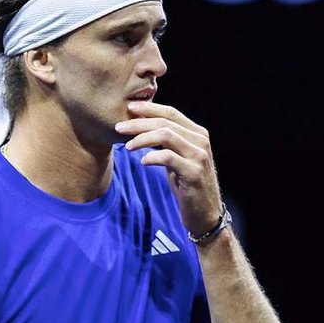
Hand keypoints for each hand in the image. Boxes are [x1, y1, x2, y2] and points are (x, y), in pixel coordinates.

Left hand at [116, 101, 222, 233]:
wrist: (205, 214)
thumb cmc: (187, 185)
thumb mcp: (178, 158)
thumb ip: (167, 141)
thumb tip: (141, 125)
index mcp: (197, 134)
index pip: (171, 113)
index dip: (149, 108)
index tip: (128, 108)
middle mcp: (201, 141)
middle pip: (165, 122)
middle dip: (139, 123)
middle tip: (118, 127)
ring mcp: (199, 156)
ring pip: (166, 135)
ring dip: (142, 138)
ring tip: (127, 146)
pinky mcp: (194, 172)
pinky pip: (168, 157)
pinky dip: (152, 157)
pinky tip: (142, 161)